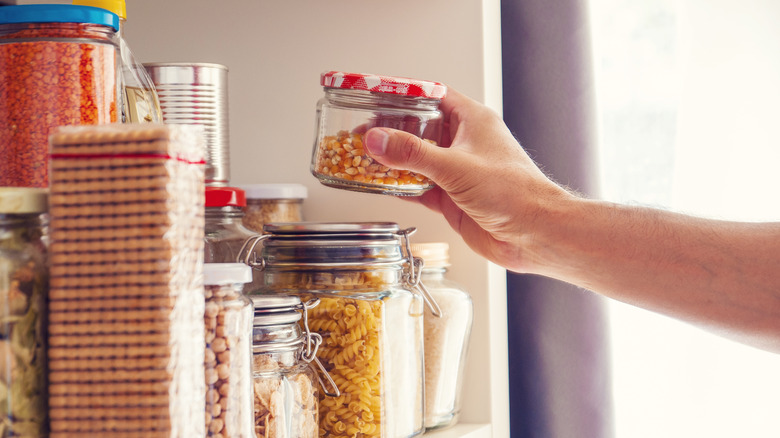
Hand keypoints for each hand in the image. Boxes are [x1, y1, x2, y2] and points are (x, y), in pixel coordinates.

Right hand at [363, 88, 575, 272]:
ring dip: (393, 160)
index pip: (432, 95)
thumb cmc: (514, 192)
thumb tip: (377, 139)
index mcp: (472, 121)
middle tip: (362, 130)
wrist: (534, 235)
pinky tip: (381, 184)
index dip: (404, 95)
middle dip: (391, 129)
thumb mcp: (455, 167)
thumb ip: (413, 154)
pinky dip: (400, 186)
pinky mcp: (452, 197)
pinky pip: (419, 187)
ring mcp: (458, 171)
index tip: (376, 96)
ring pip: (417, 159)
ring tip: (363, 156)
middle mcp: (464, 143)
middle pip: (420, 128)